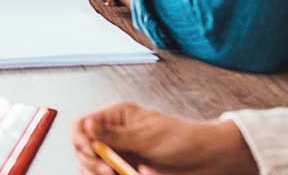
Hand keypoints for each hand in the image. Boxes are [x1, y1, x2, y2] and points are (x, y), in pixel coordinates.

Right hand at [72, 102, 256, 174]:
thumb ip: (114, 134)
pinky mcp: (127, 170)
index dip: (80, 140)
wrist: (208, 160)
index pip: (82, 126)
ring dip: (99, 173)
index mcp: (116, 118)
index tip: (91, 152)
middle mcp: (114, 136)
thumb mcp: (146, 135)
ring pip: (92, 167)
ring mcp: (120, 154)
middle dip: (91, 162)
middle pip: (83, 150)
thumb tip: (87, 125)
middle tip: (109, 171)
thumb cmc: (183, 139)